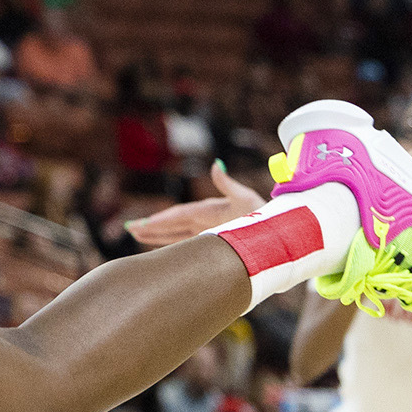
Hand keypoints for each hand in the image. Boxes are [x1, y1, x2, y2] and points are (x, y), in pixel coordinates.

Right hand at [125, 162, 262, 246]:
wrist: (280, 232)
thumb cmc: (265, 216)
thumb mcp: (246, 198)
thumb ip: (228, 184)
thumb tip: (215, 164)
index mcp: (209, 210)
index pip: (179, 215)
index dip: (160, 220)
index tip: (142, 225)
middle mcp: (205, 219)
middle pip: (173, 223)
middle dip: (152, 226)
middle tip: (130, 228)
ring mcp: (207, 230)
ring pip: (176, 234)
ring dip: (157, 234)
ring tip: (137, 234)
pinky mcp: (213, 240)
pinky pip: (186, 242)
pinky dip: (170, 243)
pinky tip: (161, 246)